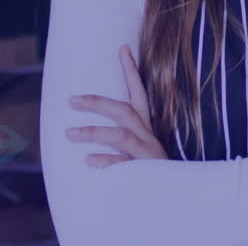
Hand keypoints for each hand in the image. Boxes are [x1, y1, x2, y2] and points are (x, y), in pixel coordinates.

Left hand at [67, 44, 168, 167]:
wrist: (178, 201)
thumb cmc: (152, 173)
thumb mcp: (140, 151)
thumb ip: (124, 139)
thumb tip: (94, 131)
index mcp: (147, 129)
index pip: (139, 94)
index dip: (131, 71)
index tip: (122, 48)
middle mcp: (148, 138)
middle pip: (125, 111)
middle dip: (98, 103)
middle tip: (71, 100)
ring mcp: (147, 155)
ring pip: (122, 135)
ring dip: (95, 132)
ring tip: (69, 134)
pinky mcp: (146, 174)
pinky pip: (125, 166)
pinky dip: (107, 161)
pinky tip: (89, 161)